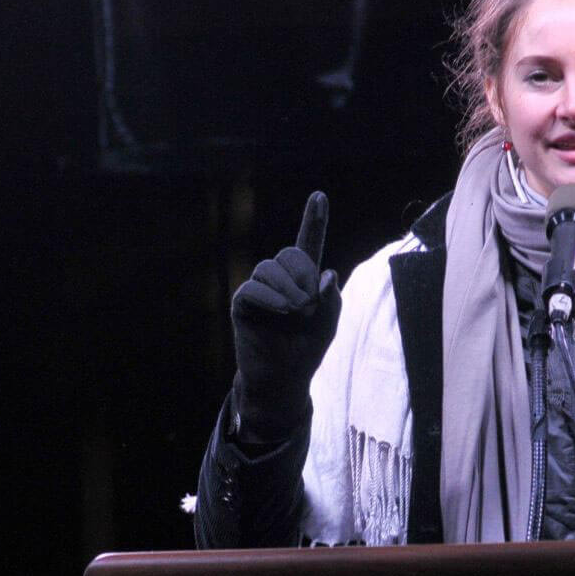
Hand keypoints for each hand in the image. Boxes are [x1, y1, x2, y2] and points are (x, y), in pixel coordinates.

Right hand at [230, 191, 341, 443]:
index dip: (314, 220)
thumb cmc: (306, 349)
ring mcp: (259, 289)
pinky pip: (252, 288)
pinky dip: (270, 298)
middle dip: (303, 275)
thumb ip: (332, 299)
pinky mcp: (242, 303)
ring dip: (288, 289)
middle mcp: (279, 279)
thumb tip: (327, 273)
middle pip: (289, 254)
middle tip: (309, 305)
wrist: (282, 379)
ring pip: (269, 268)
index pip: (308, 243)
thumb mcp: (329, 325)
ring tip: (296, 312)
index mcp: (304, 279)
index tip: (319, 196)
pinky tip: (282, 310)